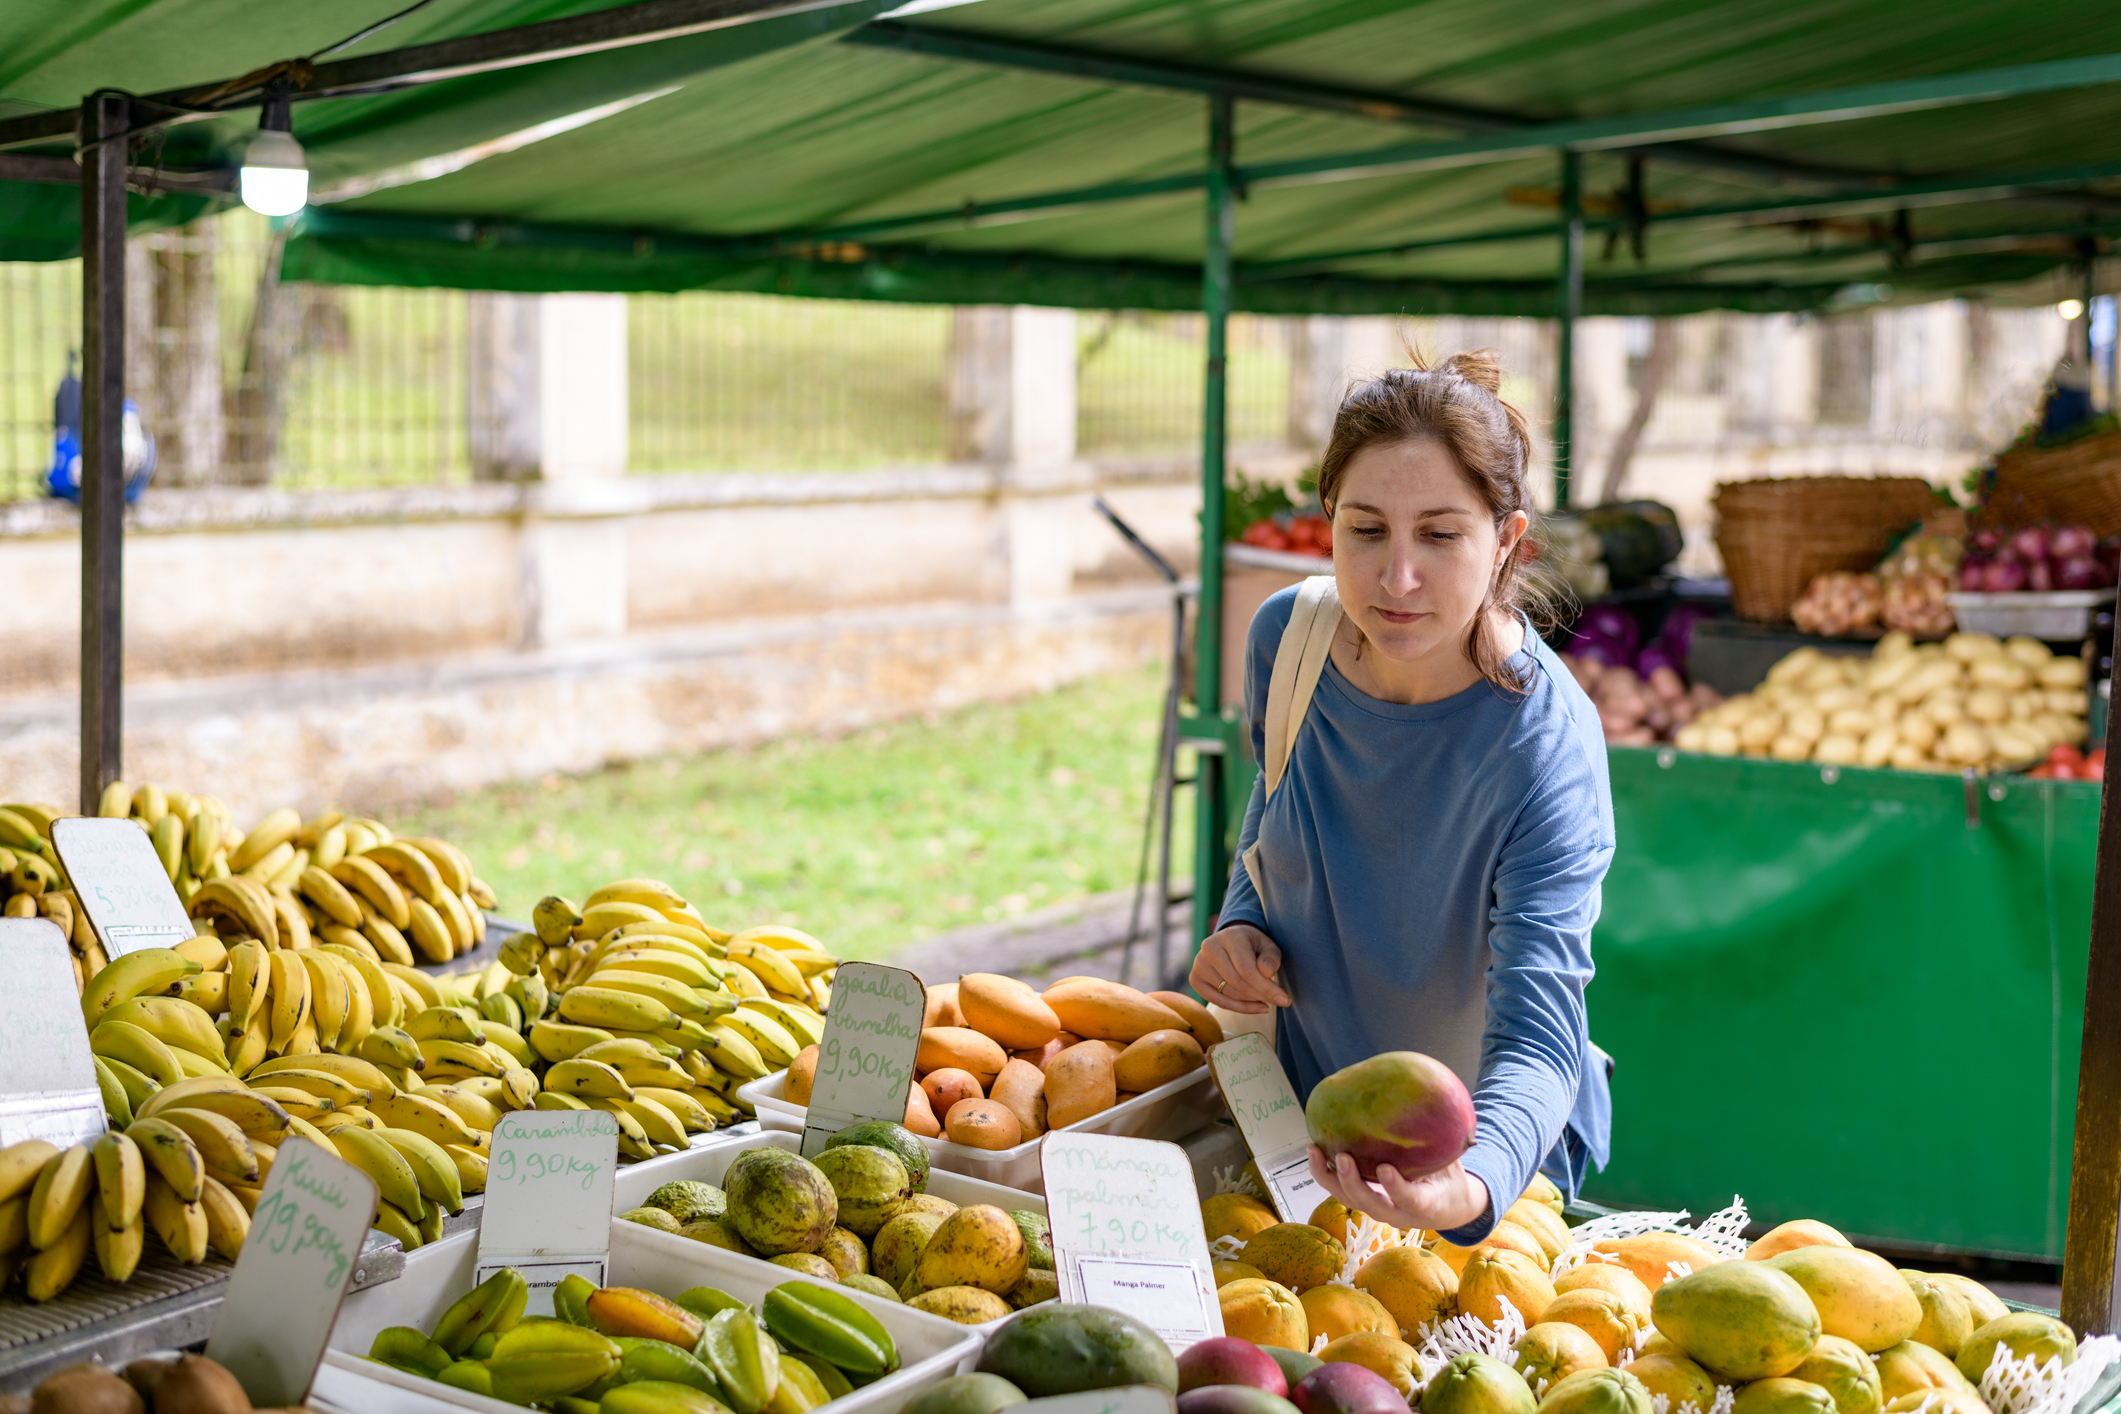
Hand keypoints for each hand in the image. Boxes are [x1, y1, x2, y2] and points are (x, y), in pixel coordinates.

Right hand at [1190, 923, 1288, 1012]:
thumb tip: (1267, 972)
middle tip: (1279, 1001)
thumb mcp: (1268, 946)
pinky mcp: (1195, 979)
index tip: (1284, 999)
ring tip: (1266, 1000)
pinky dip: (1239, 1008)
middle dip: (1261, 996)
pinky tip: (1255, 1006)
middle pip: (1238, 983)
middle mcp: (1209, 948)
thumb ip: (1271, 957)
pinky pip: (1218, 1001)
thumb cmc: (1253, 945)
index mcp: (1229, 936)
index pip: (1247, 969)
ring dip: (1251, 1001)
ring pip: (1229, 994)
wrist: (1231, 941)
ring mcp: (1199, 964)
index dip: (1266, 988)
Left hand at [1307, 1147, 1490, 1233]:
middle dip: (1353, 1184)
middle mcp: (1399, 1214)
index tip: (1385, 1169)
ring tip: (1314, 1151)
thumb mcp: (1453, 1163)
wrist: (1449, 1207)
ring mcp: (1380, 1210)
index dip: (1396, 1187)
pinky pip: (1343, 1192)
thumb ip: (1446, 1142)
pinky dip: (1327, 1174)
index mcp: (1426, 1205)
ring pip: (1350, 1200)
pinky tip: (1316, 1150)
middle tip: (1343, 1158)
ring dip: (1329, 1178)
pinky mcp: (1366, 1202)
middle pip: (1370, 1205)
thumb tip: (1442, 1102)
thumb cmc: (1449, 1178)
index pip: (1410, 1200)